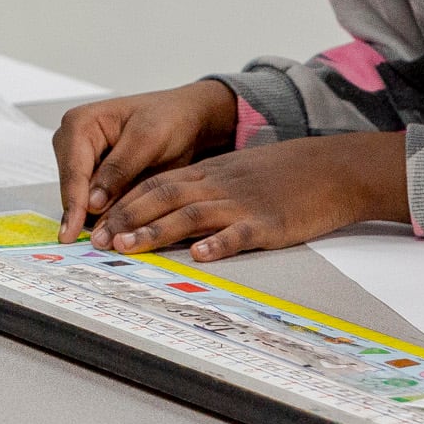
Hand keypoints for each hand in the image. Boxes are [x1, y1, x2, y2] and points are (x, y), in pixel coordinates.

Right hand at [53, 81, 235, 240]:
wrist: (187, 120)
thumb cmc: (169, 119)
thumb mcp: (147, 139)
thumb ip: (119, 169)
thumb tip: (92, 202)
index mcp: (79, 124)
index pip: (72, 170)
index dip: (73, 202)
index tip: (71, 232)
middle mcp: (73, 142)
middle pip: (72, 186)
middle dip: (83, 213)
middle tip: (98, 242)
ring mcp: (83, 161)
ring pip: (81, 197)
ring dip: (95, 217)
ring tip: (109, 239)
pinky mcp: (95, 176)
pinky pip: (94, 200)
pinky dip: (106, 215)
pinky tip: (116, 229)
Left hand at [88, 132, 410, 261]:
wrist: (330, 168)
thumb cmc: (280, 175)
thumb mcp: (233, 174)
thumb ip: (200, 188)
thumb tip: (164, 209)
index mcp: (206, 175)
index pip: (153, 185)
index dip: (121, 203)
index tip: (93, 222)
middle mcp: (216, 186)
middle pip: (161, 198)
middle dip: (125, 219)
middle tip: (94, 240)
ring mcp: (241, 204)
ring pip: (190, 215)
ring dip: (156, 232)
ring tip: (127, 248)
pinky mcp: (269, 223)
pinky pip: (240, 233)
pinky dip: (218, 244)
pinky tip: (200, 255)